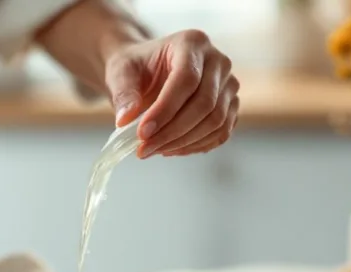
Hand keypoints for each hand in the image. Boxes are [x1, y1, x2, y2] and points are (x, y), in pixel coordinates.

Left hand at [105, 30, 239, 158]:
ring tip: (154, 149)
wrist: (149, 71)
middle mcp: (218, 60)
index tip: (142, 133)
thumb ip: (123, 93)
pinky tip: (171, 149)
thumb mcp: (120, 73)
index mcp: (191, 43)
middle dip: (173, 132)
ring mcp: (229, 83)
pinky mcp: (230, 105)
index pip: (187, 79)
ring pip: (216, 121)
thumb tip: (125, 119)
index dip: (165, 110)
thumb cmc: (137, 68)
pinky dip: (196, 146)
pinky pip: (220, 132)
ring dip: (184, 142)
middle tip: (144, 149)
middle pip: (205, 103)